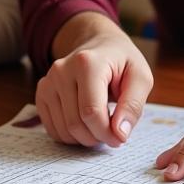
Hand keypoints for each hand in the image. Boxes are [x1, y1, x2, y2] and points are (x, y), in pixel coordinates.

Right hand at [37, 26, 152, 146]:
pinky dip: (70, 136)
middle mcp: (62, 70)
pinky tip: (85, 124)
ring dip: (84, 139)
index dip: (107, 133)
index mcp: (87, 63)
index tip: (120, 137)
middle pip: (75, 123)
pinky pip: (52, 129)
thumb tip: (119, 134)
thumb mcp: (140, 78)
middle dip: (96, 137)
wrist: (100, 45)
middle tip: (111, 134)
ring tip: (100, 126)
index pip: (91, 112)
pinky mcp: (42, 92)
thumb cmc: (122, 63)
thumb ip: (133, 105)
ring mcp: (48, 81)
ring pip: (63, 130)